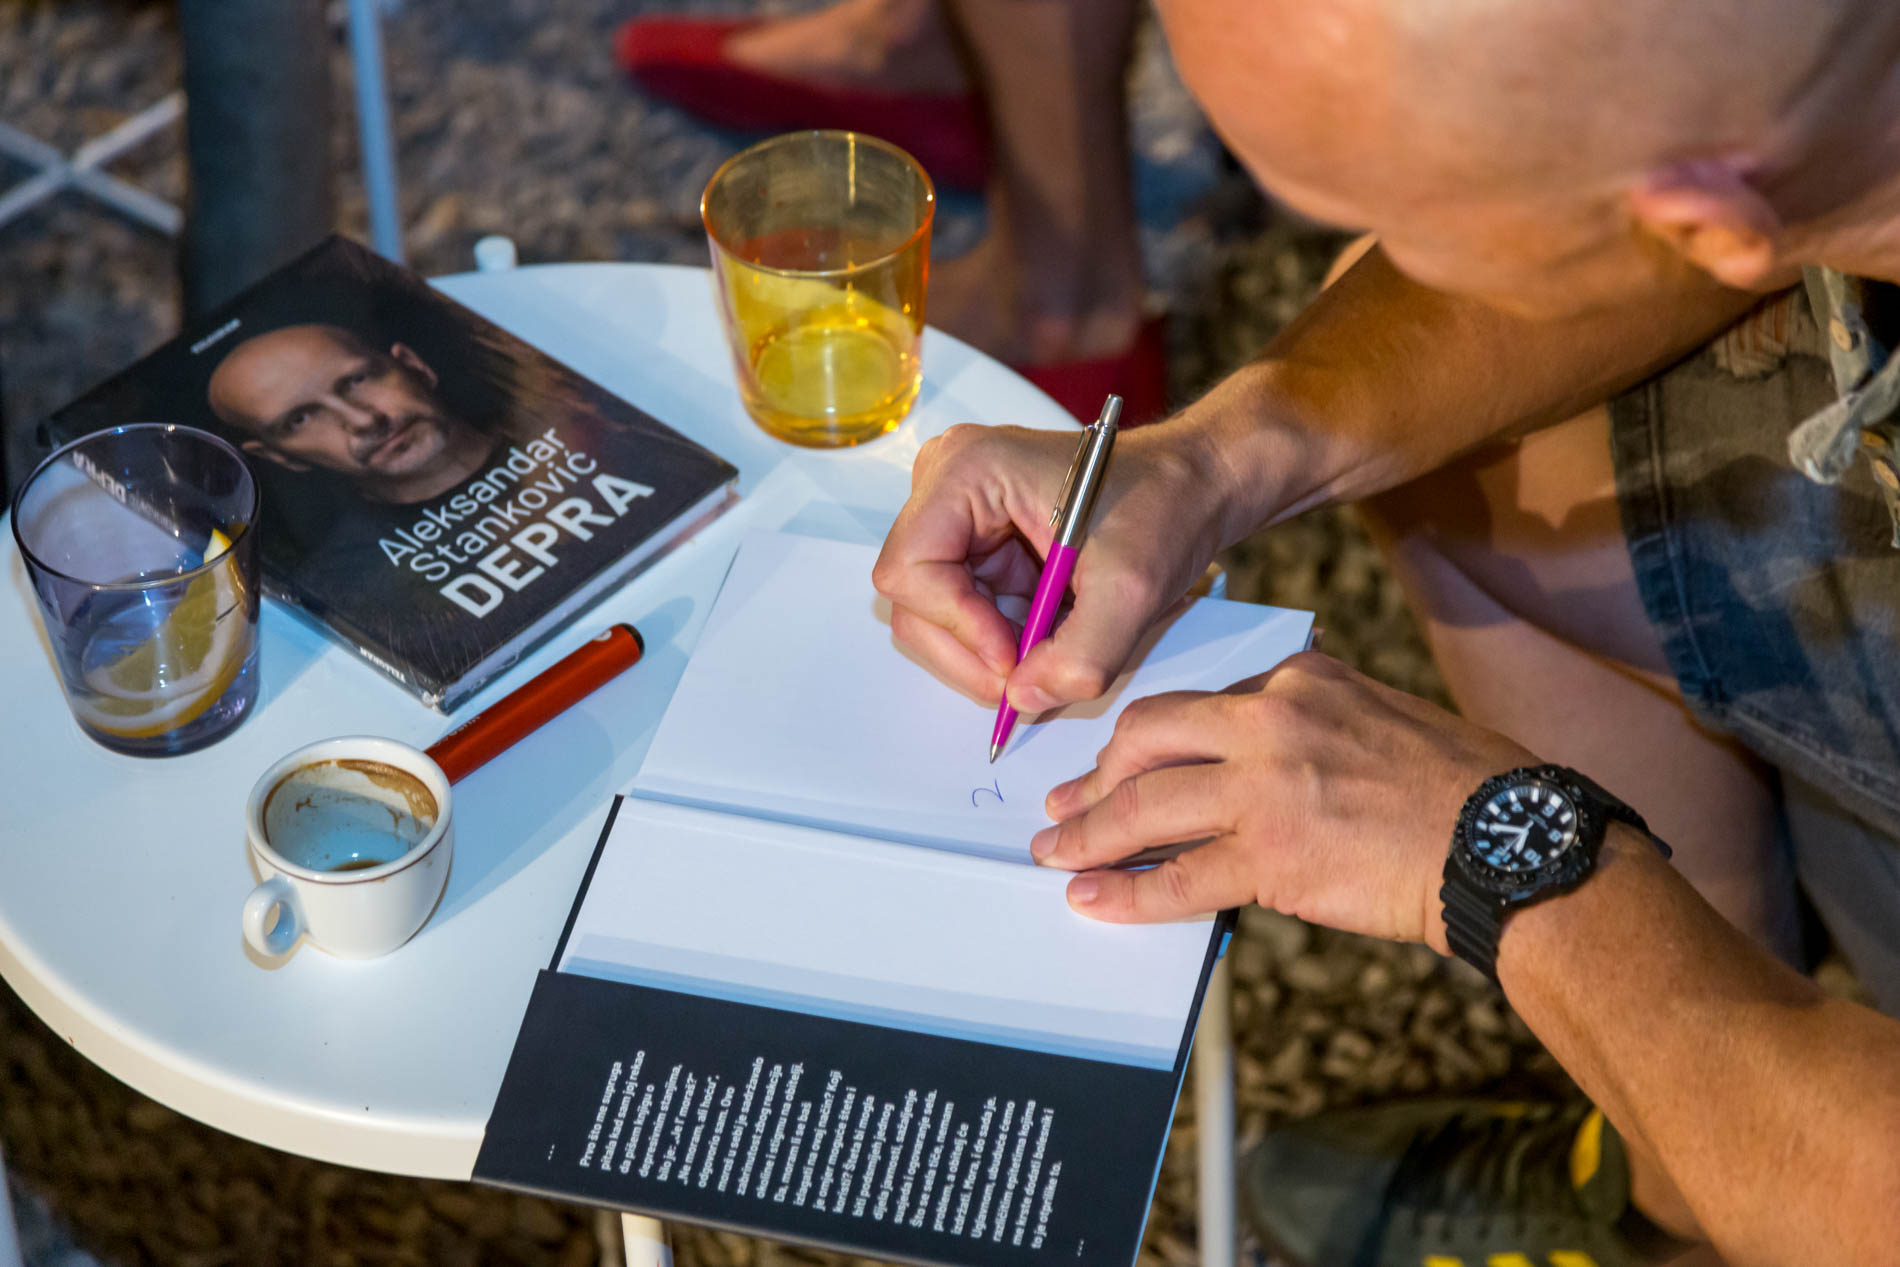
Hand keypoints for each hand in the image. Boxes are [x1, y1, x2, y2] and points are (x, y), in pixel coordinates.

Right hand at [872, 421, 1232, 711]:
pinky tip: (1047, 630)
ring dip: (987, 648)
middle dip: (970, 648)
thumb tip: (1022, 700)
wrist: (1192, 484)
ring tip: (1049, 648)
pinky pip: (961, 609)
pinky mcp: (974, 541)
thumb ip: (1081, 655)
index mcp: (967, 469)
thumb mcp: (1132, 587)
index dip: (958, 626)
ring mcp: (955, 514)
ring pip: (933, 612)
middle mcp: (946, 484)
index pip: (910, 570)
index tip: (1014, 656)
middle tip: (1029, 676)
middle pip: (913, 598)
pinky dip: (999, 637)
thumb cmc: (1164, 503)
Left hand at [1028, 652, 1536, 951]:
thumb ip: (1306, 724)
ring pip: (1145, 808)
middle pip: (1146, 739)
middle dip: (1096, 778)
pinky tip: (1096, 900)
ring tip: (1058, 855)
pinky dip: (1127, 893)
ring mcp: (1266, 789)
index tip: (1118, 760)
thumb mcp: (1377, 716)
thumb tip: (1242, 762)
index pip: (1192, 702)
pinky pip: (1176, 878)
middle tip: (1067, 806)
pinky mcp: (1271, 857)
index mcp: (1298, 679)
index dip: (1141, 739)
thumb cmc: (1458, 788)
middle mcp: (1272, 721)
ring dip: (1090, 835)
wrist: (1508, 844)